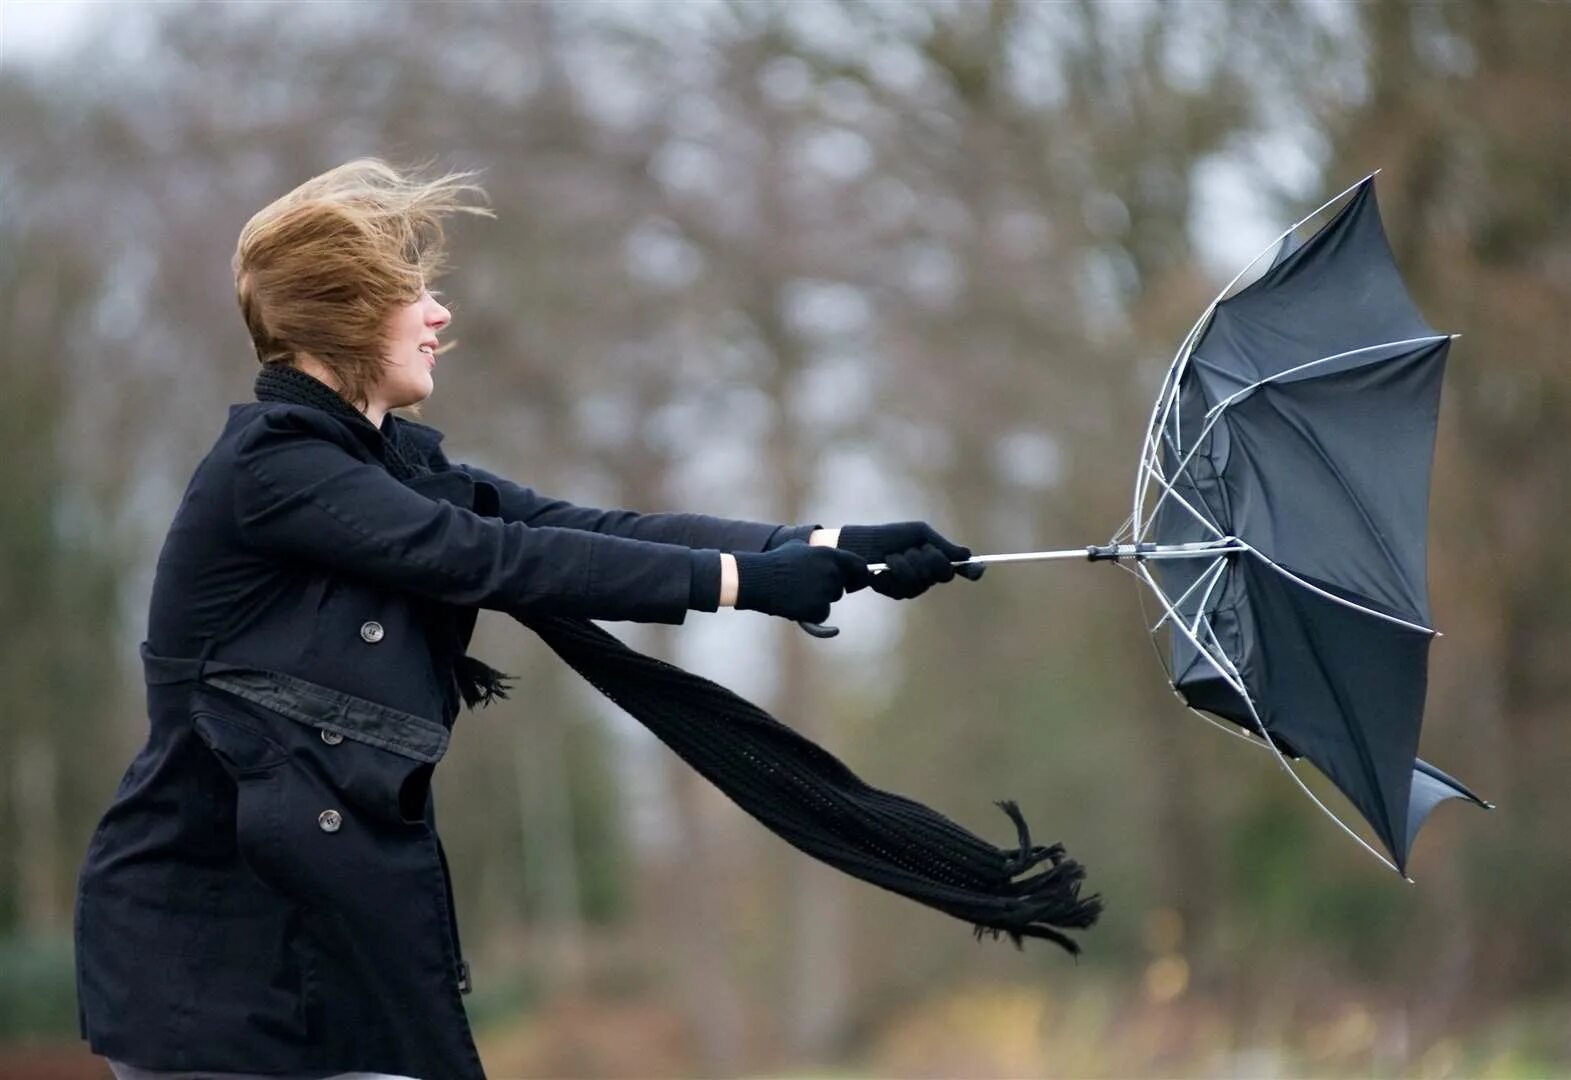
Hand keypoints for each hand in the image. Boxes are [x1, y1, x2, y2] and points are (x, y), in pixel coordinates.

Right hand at [733, 541, 871, 622]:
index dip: (858, 573)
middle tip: (808, 585)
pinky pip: (822, 614)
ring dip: (819, 599)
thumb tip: (832, 557)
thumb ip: (820, 553)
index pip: (858, 565)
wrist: (759, 579)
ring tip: (797, 592)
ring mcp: (826, 591)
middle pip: (841, 585)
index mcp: (830, 554)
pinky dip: (812, 614)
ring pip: (831, 599)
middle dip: (829, 587)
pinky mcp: (818, 608)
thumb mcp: (799, 547)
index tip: (856, 580)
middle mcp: (832, 572)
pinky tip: (796, 605)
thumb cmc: (776, 561)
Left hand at [835, 520, 984, 599]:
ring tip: (892, 555)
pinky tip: (883, 567)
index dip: (970, 569)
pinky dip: (892, 571)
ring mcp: (914, 587)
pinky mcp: (897, 593)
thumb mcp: (919, 534)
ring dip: (905, 563)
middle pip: (943, 573)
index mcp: (936, 559)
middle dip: (928, 558)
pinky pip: (903, 587)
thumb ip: (942, 545)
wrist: (864, 545)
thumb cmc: (892, 536)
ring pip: (921, 580)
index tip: (977, 570)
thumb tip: (968, 553)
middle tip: (913, 548)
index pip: (959, 568)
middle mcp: (929, 576)